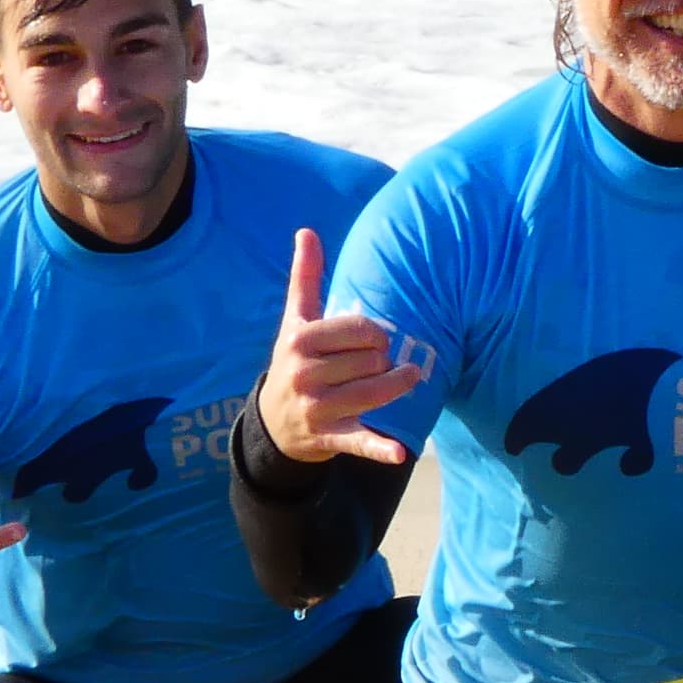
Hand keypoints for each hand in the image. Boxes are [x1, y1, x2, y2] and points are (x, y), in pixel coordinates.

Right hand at [256, 227, 421, 466]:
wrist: (274, 423)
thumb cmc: (294, 362)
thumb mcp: (294, 321)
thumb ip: (304, 277)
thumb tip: (307, 231)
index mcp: (299, 341)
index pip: (362, 329)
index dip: (376, 334)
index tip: (371, 340)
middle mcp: (305, 374)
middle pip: (374, 360)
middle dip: (382, 360)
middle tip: (373, 365)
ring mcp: (317, 409)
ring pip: (377, 391)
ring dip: (399, 385)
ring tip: (408, 379)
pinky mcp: (330, 438)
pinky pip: (359, 441)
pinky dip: (379, 448)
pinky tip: (398, 451)